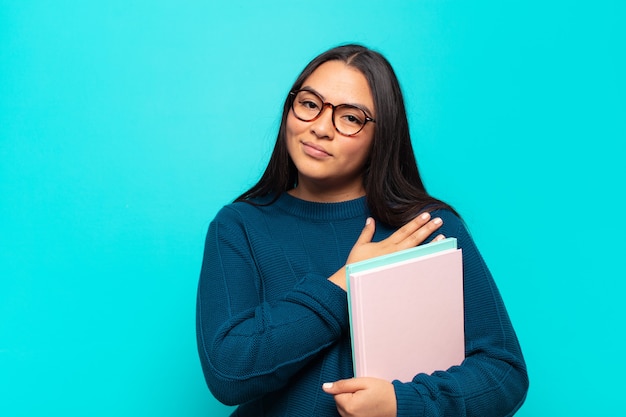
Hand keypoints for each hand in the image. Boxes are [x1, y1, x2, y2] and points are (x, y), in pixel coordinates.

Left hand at [323, 377, 396, 416]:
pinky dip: (356, 410)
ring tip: (366, 400)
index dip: (347, 388)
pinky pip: (350, 415)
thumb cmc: (384, 393)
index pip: (336, 393)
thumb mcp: (363, 382)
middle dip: (348, 396)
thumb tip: (326, 387)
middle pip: (339, 402)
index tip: (359, 388)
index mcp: (349, 406)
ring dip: (352, 403)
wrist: (399, 405)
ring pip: (344, 409)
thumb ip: (343, 384)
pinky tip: (366, 407)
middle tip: (364, 393)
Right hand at [328, 212, 443, 289]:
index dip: (415, 223)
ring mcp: (397, 263)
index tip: (426, 215)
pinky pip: (414, 265)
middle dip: (426, 229)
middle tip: (439, 220)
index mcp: (386, 245)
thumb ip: (367, 232)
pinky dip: (424, 260)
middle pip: (413, 238)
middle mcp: (394, 252)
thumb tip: (370, 220)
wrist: (351, 281)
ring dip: (430, 244)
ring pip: (417, 251)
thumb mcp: (360, 245)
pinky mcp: (398, 272)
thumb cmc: (356, 264)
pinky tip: (434, 257)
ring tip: (442, 236)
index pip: (404, 231)